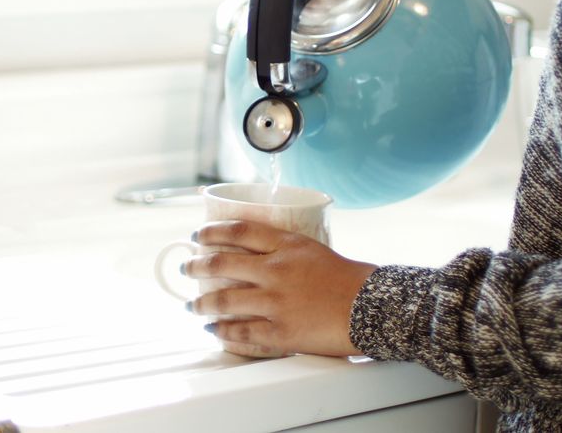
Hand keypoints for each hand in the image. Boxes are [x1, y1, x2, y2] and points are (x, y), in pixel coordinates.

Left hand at [184, 220, 376, 357]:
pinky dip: (222, 331)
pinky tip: (213, 330)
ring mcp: (275, 302)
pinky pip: (240, 332)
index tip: (198, 235)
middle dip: (196, 266)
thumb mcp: (315, 250)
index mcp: (286, 245)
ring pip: (223, 300)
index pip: (237, 230)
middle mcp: (275, 271)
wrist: (374, 307)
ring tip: (192, 305)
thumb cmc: (350, 279)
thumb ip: (285, 251)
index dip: (211, 232)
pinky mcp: (280, 331)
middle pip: (220, 263)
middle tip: (187, 268)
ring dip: (201, 303)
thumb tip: (256, 255)